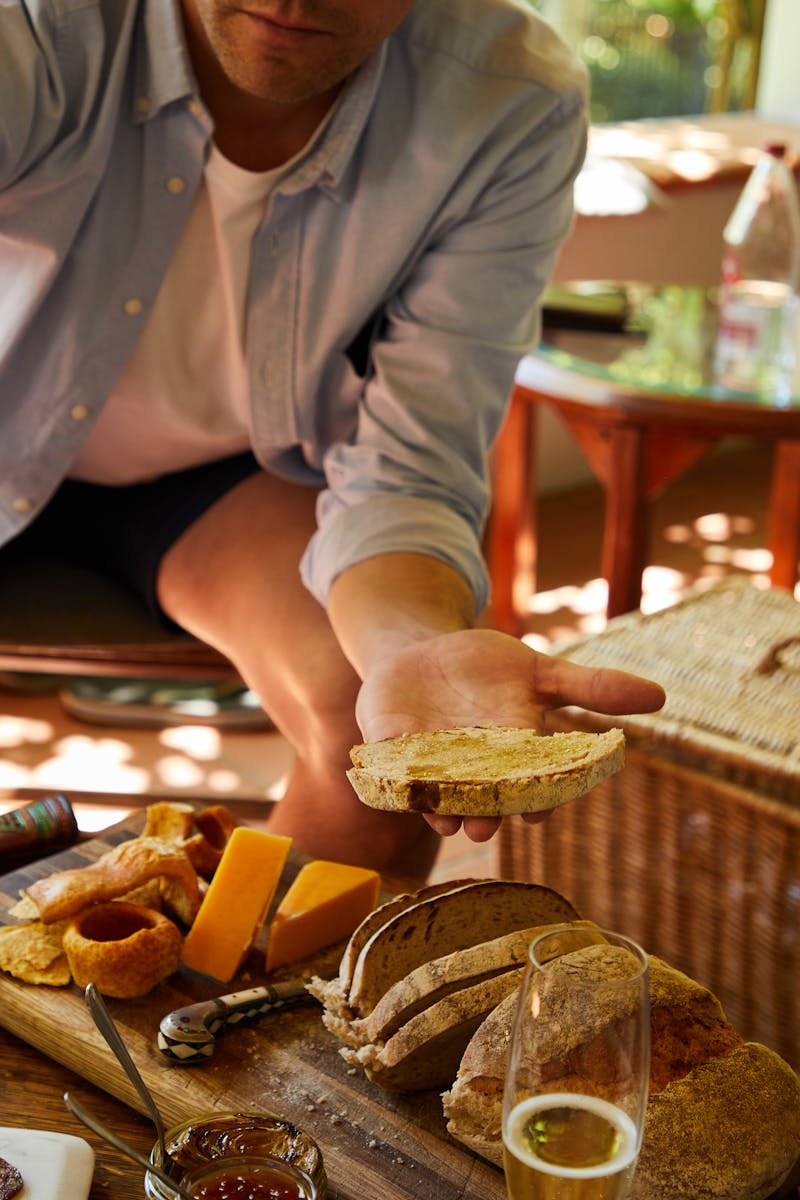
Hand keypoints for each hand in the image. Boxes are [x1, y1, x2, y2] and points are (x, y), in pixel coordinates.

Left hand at [355, 628, 664, 841]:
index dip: (532, 801)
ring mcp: (427, 762)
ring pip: (434, 796)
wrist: (419, 651)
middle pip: (480, 801)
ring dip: (439, 809)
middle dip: (483, 816)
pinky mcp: (387, 749)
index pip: (528, 786)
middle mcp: (470, 769)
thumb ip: (592, 687)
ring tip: (445, 818)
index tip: (537, 811)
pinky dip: (391, 777)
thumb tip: (661, 695)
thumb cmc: (485, 668)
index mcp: (511, 753)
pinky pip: (388, 770)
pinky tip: (395, 782)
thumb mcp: (540, 670)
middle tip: (484, 827)